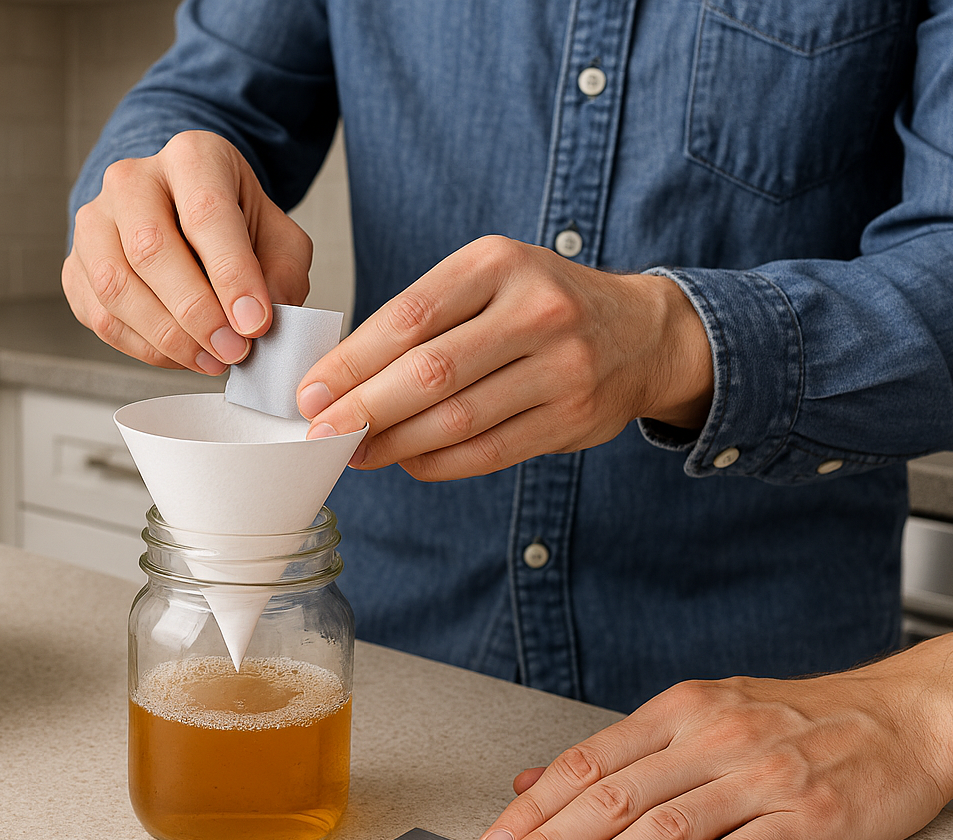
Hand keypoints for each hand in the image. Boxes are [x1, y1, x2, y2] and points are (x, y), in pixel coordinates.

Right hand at [63, 130, 313, 374]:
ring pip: (116, 287)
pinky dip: (144, 348)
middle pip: (151, 249)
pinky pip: (102, 317)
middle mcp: (131, 180)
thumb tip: (262, 324)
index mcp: (190, 158)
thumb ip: (280, 275)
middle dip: (196, 312)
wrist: (182, 214)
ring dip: (167, 337)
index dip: (231, 274)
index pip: (205, 213)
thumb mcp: (276, 235)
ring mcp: (94, 222)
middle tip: (232, 349)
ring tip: (210, 359)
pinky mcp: (75, 266)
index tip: (255, 322)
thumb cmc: (233, 224)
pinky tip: (181, 355)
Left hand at [296, 235, 711, 478]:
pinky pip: (487, 451)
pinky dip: (436, 463)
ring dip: (394, 443)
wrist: (642, 334)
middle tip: (320, 432)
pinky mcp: (570, 418)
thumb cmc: (540, 305)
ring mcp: (560, 367)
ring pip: (456, 419)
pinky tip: (405, 460)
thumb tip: (339, 378)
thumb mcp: (487, 279)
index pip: (409, 316)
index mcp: (498, 263)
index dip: (352, 361)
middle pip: (429, 373)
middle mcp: (535, 311)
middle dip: (363, 409)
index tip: (310, 392)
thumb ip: (422, 318)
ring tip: (355, 451)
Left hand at [472, 629, 952, 839]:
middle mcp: (711, 739)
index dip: (530, 808)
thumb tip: (536, 778)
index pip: (584, 763)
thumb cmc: (798, 719)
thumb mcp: (700, 714)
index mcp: (678, 712)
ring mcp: (759, 778)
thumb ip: (620, 751)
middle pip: (610, 796)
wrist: (905, 715)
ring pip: (662, 826)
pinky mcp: (806, 819)